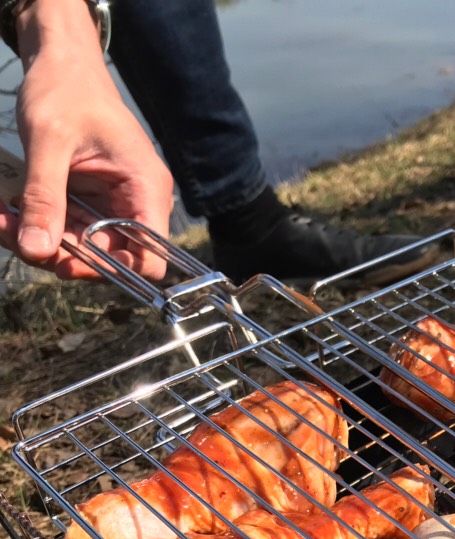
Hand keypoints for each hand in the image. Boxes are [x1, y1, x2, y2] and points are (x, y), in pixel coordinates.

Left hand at [0, 0, 173, 279]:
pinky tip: (6, 211)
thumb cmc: (66, 87)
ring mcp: (111, 208)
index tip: (70, 262)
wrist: (61, 61)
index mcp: (145, 189)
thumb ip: (43, 197)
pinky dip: (34, 227)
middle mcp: (135, 205)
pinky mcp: (88, 206)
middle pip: (109, 261)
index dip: (116, 271)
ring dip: (39, 242)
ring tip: (1, 219)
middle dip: (60, 255)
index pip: (149, 258)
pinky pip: (64, 231)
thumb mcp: (49, 140)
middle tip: (14, 235)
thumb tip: (36, 250)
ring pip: (81, 251)